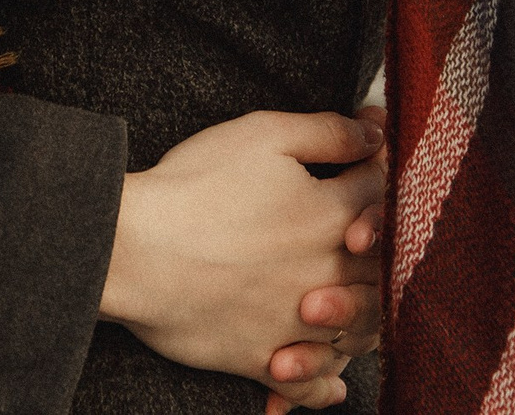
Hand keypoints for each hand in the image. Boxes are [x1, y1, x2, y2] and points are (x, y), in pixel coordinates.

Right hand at [99, 110, 383, 407]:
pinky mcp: (265, 356)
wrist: (134, 250)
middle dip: (377, 243)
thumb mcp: (263, 135)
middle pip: (380, 264)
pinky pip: (309, 382)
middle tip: (362, 228)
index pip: (380, 192)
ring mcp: (299, 322)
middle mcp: (329, 274)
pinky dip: (325, 383)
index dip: (375, 167)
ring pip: (358, 328)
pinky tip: (333, 380)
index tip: (365, 154)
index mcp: (332, 215)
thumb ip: (328, 132)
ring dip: (362, 312)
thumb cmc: (194, 187)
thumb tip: (376, 133)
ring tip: (351, 298)